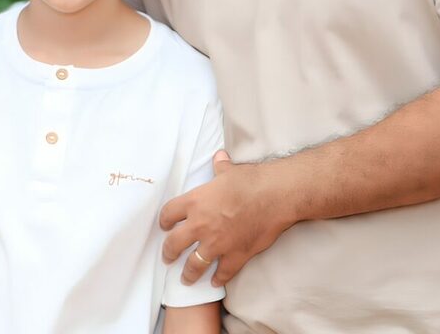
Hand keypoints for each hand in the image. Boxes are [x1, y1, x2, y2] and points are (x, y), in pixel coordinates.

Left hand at [159, 150, 292, 286]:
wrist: (275, 196)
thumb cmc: (251, 180)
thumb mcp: (228, 170)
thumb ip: (219, 166)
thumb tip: (219, 156)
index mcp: (195, 202)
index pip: (169, 214)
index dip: (164, 221)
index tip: (164, 225)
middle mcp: (201, 225)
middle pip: (174, 243)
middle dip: (169, 252)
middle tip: (167, 257)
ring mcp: (218, 243)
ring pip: (195, 264)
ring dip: (189, 273)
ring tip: (185, 278)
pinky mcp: (236, 255)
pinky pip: (223, 272)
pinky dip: (218, 279)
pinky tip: (214, 282)